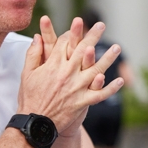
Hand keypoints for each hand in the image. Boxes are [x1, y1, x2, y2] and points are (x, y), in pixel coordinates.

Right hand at [17, 16, 123, 137]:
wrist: (35, 122)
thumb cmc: (30, 96)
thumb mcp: (27, 73)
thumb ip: (33, 54)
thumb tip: (38, 38)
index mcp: (53, 65)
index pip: (65, 44)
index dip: (72, 34)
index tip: (79, 25)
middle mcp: (67, 74)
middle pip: (83, 50)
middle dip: (92, 36)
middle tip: (101, 25)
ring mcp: (77, 88)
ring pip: (96, 70)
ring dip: (108, 58)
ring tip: (117, 48)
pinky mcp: (83, 102)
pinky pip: (101, 94)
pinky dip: (111, 88)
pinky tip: (120, 80)